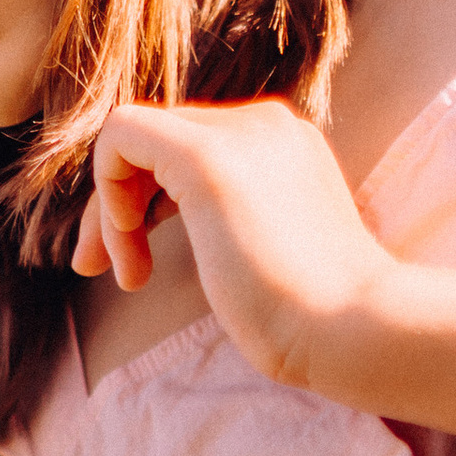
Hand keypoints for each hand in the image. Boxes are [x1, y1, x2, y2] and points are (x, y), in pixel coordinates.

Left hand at [73, 98, 394, 392]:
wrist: (352, 330)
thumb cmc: (314, 319)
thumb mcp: (266, 254)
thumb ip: (229, 227)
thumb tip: (165, 228)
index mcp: (284, 147)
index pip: (188, 152)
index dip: (147, 204)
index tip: (135, 269)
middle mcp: (264, 125)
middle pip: (157, 145)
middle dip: (118, 208)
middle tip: (104, 271)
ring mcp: (238, 133)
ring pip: (134, 138)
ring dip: (110, 209)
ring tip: (124, 273)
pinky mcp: (206, 155)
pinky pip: (121, 136)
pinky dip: (108, 190)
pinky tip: (126, 242)